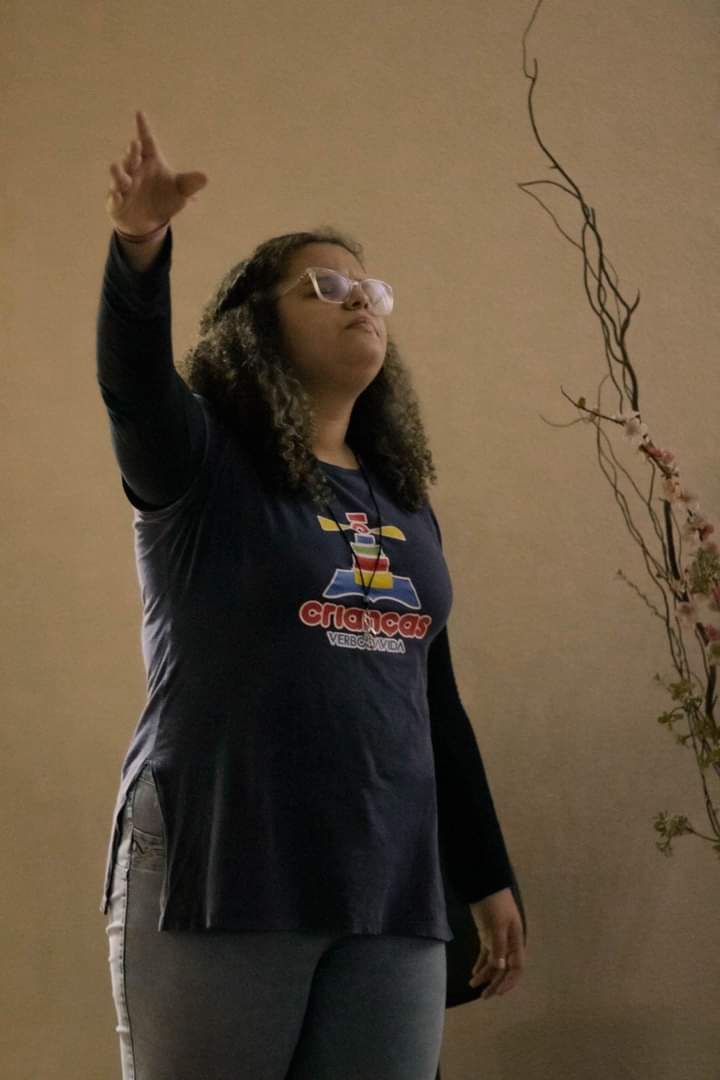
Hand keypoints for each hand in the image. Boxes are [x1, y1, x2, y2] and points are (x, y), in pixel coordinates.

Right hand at [105, 109, 207, 235]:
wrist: (149, 223)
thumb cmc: (164, 200)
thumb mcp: (180, 192)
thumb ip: (191, 183)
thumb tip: (205, 177)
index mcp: (150, 161)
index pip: (147, 141)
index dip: (143, 128)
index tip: (139, 113)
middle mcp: (135, 170)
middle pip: (132, 158)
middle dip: (132, 152)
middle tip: (135, 144)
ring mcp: (124, 186)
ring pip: (119, 177)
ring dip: (118, 173)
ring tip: (117, 166)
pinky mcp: (116, 202)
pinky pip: (114, 199)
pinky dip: (116, 197)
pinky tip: (118, 196)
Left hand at [468, 887, 525, 998]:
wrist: (484, 885)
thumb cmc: (495, 903)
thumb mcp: (498, 924)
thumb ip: (498, 946)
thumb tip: (500, 968)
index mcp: (516, 941)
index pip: (516, 969)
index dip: (509, 983)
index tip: (497, 993)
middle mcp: (509, 943)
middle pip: (504, 969)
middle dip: (495, 983)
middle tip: (483, 996)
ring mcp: (497, 939)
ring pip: (494, 963)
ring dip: (485, 975)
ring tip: (473, 984)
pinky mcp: (487, 935)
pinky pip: (486, 954)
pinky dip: (481, 964)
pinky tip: (474, 972)